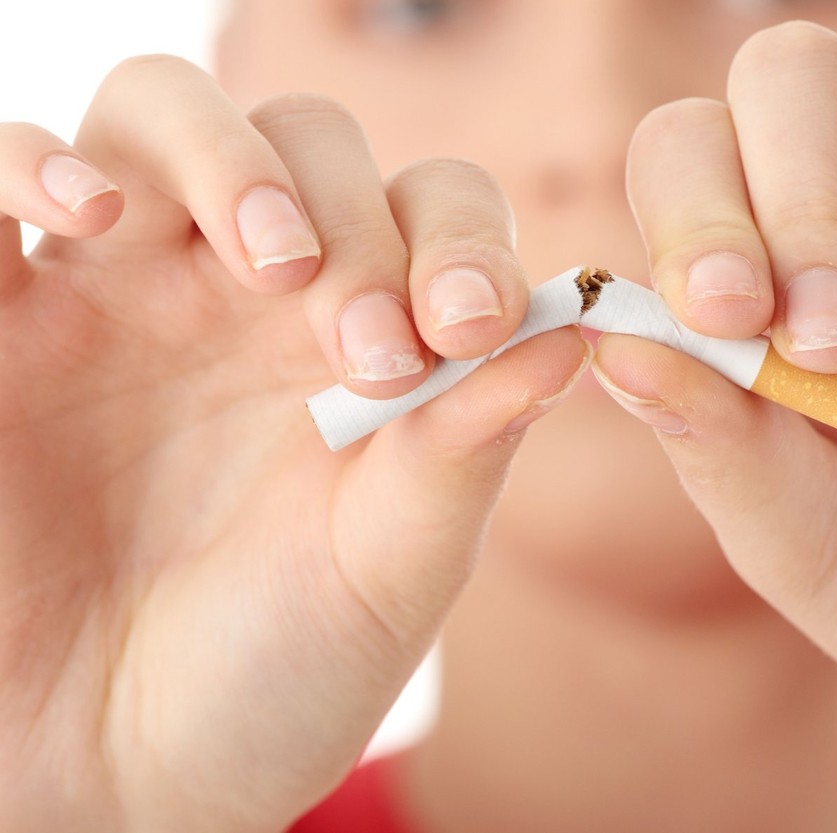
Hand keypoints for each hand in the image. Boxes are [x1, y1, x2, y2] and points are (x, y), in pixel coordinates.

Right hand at [0, 57, 585, 832]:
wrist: (126, 771)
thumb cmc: (279, 673)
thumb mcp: (393, 565)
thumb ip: (469, 444)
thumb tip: (574, 331)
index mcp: (360, 338)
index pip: (430, 208)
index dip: (461, 239)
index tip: (467, 328)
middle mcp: (245, 295)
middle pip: (306, 141)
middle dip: (353, 217)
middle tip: (372, 346)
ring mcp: (119, 293)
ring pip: (163, 117)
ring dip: (227, 158)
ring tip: (270, 263)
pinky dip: (33, 159)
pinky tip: (85, 212)